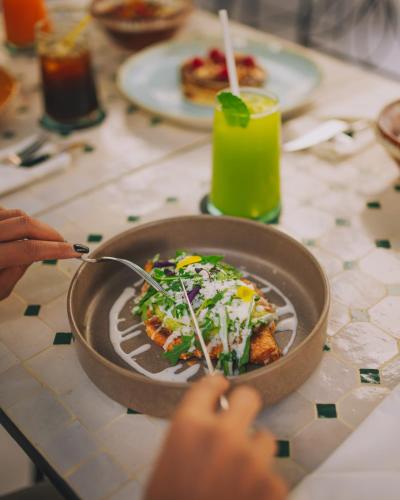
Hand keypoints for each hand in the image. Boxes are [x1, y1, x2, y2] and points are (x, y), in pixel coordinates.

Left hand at [0, 207, 85, 300]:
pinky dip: (19, 218)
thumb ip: (17, 271)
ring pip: (17, 213)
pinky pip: (6, 210)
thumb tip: (42, 252)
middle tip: (64, 243)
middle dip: (51, 233)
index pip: (29, 249)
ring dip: (36, 225)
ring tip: (45, 239)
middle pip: (25, 224)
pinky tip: (24, 231)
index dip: (56, 249)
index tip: (75, 251)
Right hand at [145, 375, 286, 499]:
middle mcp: (224, 434)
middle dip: (243, 405)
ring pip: (265, 438)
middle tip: (239, 417)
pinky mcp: (274, 486)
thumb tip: (208, 422)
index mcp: (190, 426)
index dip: (217, 384)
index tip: (222, 385)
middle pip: (249, 397)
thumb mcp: (167, 465)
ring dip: (254, 452)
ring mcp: (253, 459)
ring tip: (240, 475)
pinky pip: (272, 474)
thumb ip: (190, 437)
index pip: (209, 386)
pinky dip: (262, 485)